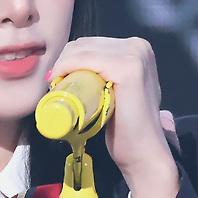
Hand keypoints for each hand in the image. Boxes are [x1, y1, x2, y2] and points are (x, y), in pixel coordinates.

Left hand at [46, 37, 179, 197]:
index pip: (90, 44)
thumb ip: (106, 77)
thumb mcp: (116, 92)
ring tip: (57, 88)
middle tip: (54, 87)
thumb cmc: (126, 128)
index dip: (67, 60)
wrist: (143, 152)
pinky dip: (67, 67)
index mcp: (136, 48)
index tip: (55, 81)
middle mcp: (138, 46)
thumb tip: (74, 73)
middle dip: (63, 62)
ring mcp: (135, 55)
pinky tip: (59, 81)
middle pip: (84, 44)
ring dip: (62, 66)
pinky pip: (86, 59)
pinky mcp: (128, 69)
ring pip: (82, 50)